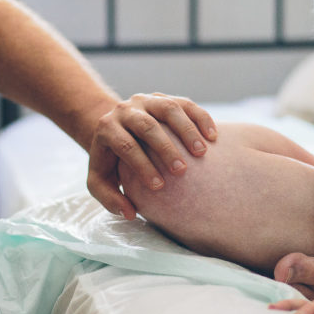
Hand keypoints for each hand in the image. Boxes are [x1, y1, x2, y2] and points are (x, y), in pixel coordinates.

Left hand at [88, 92, 217, 218]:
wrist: (115, 128)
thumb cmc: (110, 161)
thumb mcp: (101, 181)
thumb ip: (110, 199)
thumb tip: (130, 214)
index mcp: (107, 128)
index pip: (125, 145)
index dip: (142, 165)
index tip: (159, 187)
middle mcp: (126, 110)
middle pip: (146, 126)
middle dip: (165, 148)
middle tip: (181, 170)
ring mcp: (147, 101)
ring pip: (169, 108)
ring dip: (187, 130)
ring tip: (202, 153)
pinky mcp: (165, 98)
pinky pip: (185, 103)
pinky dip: (200, 118)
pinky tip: (213, 136)